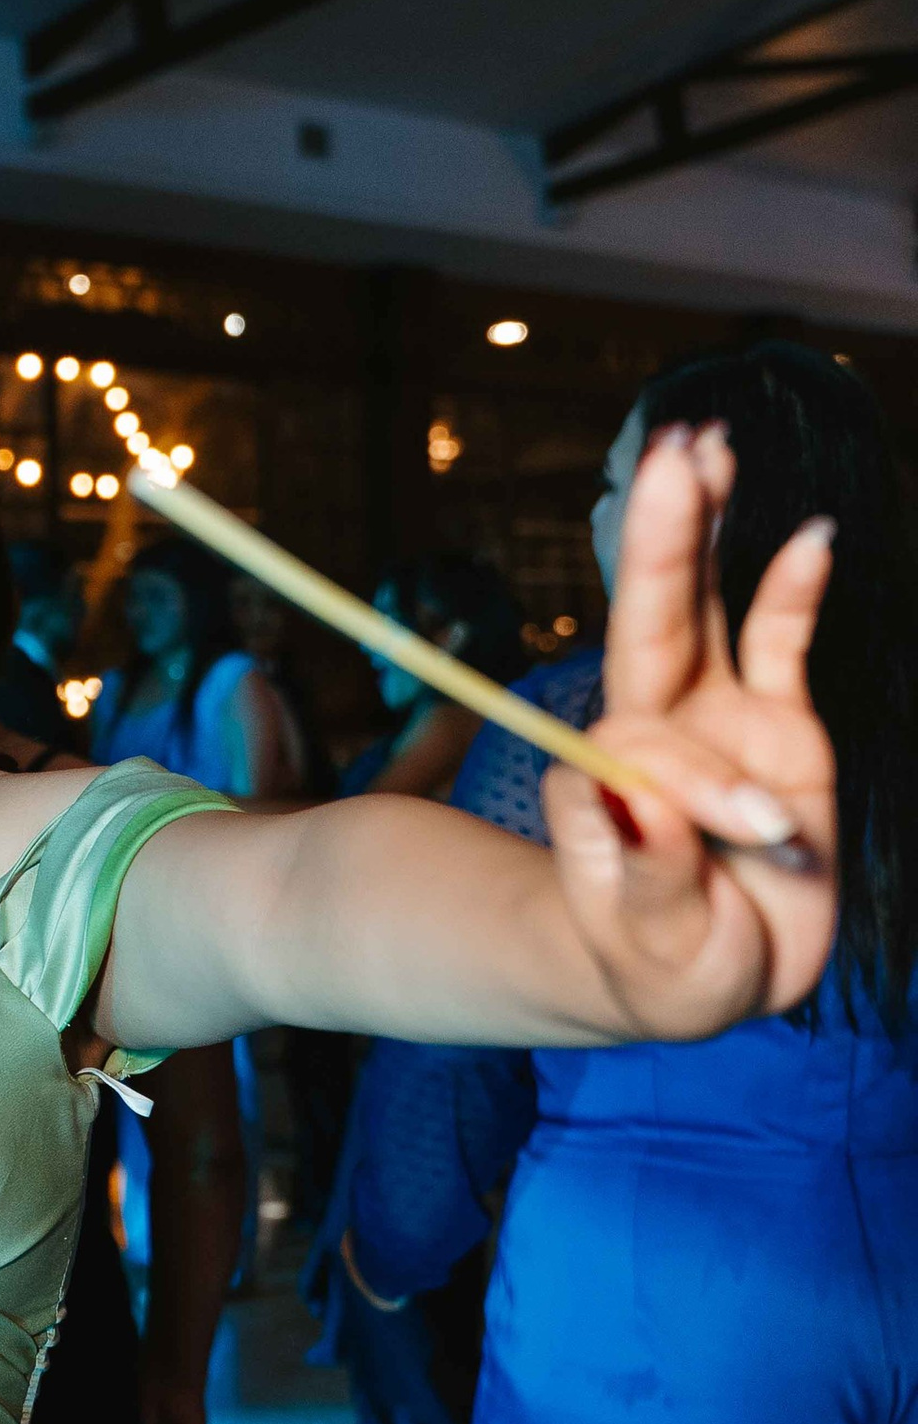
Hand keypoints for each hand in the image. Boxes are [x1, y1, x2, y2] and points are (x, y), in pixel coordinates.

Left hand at [549, 425, 837, 1034]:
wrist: (716, 975)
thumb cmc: (665, 965)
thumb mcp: (650, 944)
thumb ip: (642, 874)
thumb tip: (626, 797)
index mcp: (612, 782)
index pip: (639, 744)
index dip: (691, 778)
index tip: (756, 830)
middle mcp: (656, 731)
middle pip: (651, 621)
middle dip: (660, 542)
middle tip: (670, 457)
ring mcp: (715, 716)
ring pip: (706, 609)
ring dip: (703, 533)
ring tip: (703, 449)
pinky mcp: (777, 721)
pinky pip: (782, 642)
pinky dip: (793, 589)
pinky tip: (810, 532)